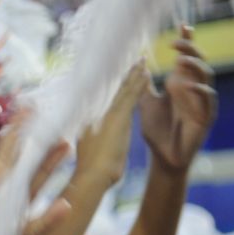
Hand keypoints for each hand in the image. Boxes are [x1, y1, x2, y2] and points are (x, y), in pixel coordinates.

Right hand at [76, 63, 150, 187]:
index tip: (119, 74)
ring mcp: (107, 113)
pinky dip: (138, 82)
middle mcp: (97, 112)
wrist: (93, 175)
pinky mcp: (118, 116)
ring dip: (133, 74)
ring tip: (141, 60)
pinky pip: (131, 95)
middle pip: (112, 89)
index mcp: (90, 119)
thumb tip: (88, 136)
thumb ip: (90, 137)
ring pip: (122, 88)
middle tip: (132, 59)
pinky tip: (145, 72)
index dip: (113, 84)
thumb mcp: (88, 148)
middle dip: (123, 74)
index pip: (104, 97)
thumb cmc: (90, 168)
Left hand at [140, 26, 215, 172]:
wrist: (163, 156)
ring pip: (207, 76)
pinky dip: (201, 90)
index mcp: (179, 83)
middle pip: (198, 61)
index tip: (182, 26)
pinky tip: (191, 85)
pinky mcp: (206, 116)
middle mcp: (192, 89)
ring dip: (196, 66)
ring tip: (182, 60)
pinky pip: (209, 100)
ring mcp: (201, 102)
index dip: (186, 41)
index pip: (185, 57)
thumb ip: (142, 85)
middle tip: (176, 43)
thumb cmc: (156, 130)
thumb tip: (136, 64)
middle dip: (190, 49)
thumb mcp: (145, 102)